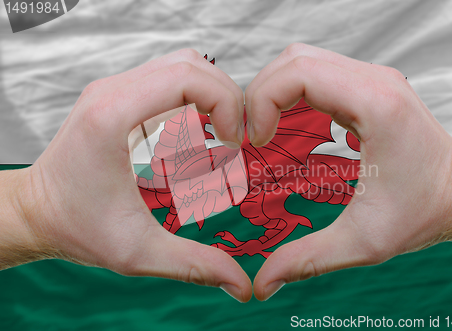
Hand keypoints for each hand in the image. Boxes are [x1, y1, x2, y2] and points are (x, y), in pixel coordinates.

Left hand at [1, 49, 251, 301]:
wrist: (35, 213)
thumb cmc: (77, 228)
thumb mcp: (138, 252)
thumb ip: (194, 265)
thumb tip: (242, 285)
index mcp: (113, 115)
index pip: (187, 76)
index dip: (225, 103)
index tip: (233, 143)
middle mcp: (111, 91)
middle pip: (190, 63)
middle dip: (226, 96)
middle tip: (235, 139)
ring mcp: (113, 89)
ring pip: (181, 64)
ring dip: (212, 94)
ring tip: (222, 134)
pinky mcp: (117, 96)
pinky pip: (168, 78)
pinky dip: (195, 97)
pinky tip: (199, 132)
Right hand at [246, 43, 451, 300]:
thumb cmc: (423, 213)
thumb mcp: (363, 243)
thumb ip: (307, 260)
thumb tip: (261, 284)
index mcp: (376, 106)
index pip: (300, 73)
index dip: (262, 101)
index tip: (256, 141)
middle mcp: (375, 80)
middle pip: (294, 59)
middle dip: (259, 93)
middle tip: (252, 135)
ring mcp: (373, 78)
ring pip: (302, 59)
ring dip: (273, 90)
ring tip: (264, 129)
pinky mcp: (369, 84)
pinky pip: (317, 71)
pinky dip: (291, 91)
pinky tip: (289, 123)